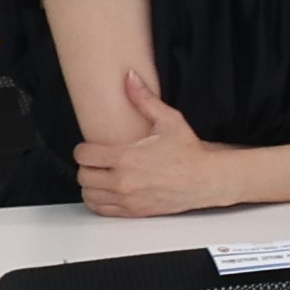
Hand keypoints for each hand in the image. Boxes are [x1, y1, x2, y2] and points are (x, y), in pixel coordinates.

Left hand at [74, 63, 224, 216]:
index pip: (83, 155)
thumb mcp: (168, 120)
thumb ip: (144, 99)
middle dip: (87, 166)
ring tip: (100, 175)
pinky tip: (106, 191)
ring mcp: (127, 199)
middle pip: (83, 175)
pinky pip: (101, 209)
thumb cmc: (189, 152)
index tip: (91, 147)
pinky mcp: (133, 211)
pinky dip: (98, 200)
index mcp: (127, 157)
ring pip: (88, 194)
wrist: (206, 180)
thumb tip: (129, 78)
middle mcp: (123, 181)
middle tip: (96, 161)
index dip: (83, 149)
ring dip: (90, 184)